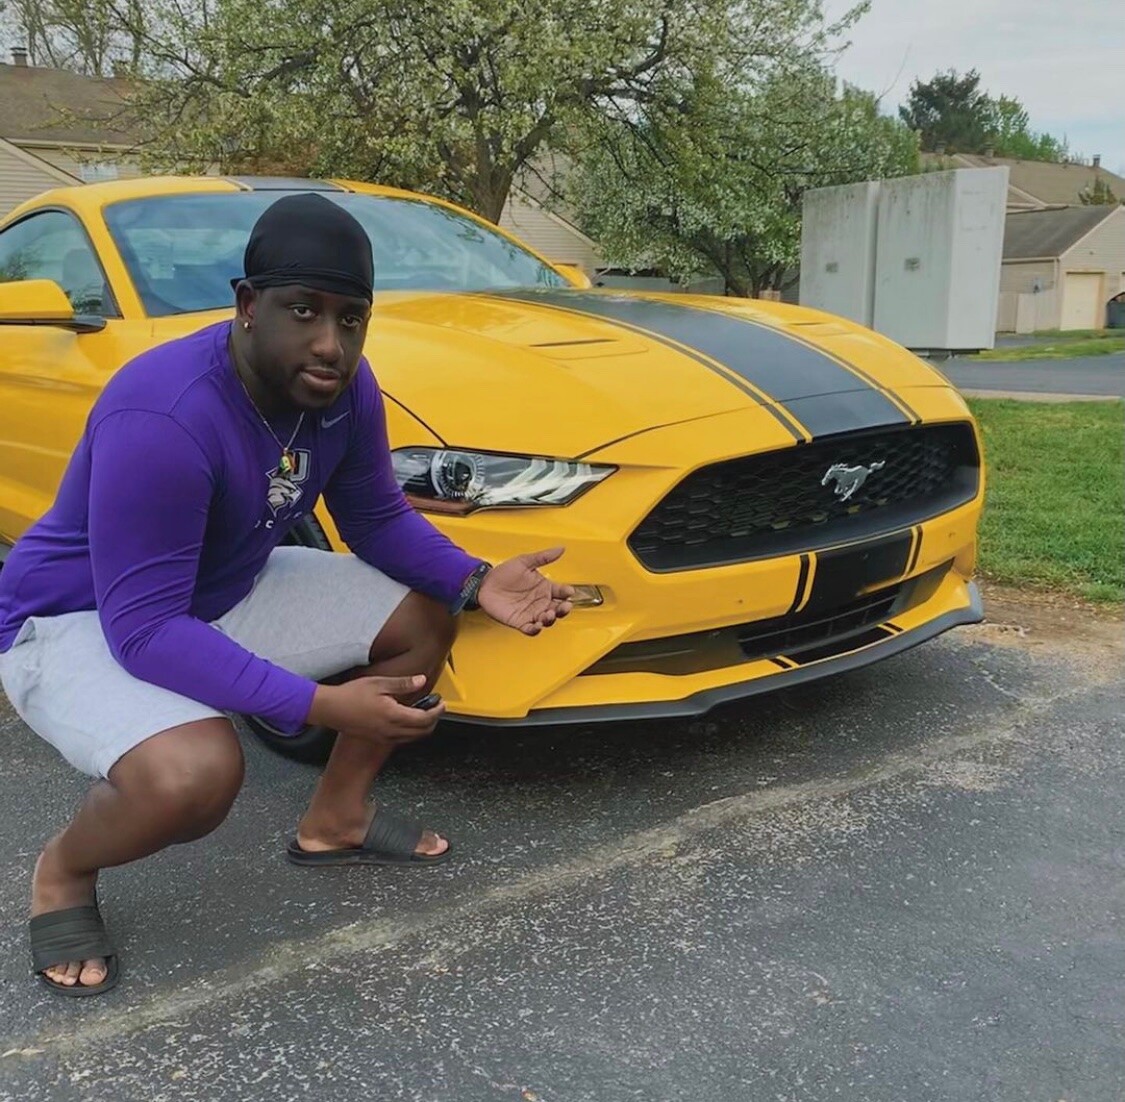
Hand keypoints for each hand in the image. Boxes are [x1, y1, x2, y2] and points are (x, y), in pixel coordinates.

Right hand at [307, 674, 444, 744]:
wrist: (330, 709)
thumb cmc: (351, 695)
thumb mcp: (379, 683)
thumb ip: (403, 684)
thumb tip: (422, 680)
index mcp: (393, 716)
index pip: (425, 719)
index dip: (437, 712)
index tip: (442, 704)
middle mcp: (391, 731)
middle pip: (422, 732)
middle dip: (433, 721)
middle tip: (437, 708)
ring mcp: (384, 737)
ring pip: (412, 738)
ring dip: (423, 728)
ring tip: (425, 713)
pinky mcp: (377, 739)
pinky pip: (401, 739)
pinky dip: (411, 732)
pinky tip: (407, 719)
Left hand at [477, 547, 574, 635]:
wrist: (484, 584)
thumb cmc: (504, 573)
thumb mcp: (524, 561)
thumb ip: (543, 557)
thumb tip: (561, 548)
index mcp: (545, 587)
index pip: (562, 592)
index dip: (567, 592)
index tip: (569, 591)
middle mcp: (541, 602)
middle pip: (558, 608)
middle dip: (564, 609)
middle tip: (565, 606)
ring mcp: (532, 613)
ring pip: (547, 620)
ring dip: (550, 619)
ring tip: (548, 614)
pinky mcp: (520, 622)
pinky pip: (531, 629)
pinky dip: (535, 630)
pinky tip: (537, 625)